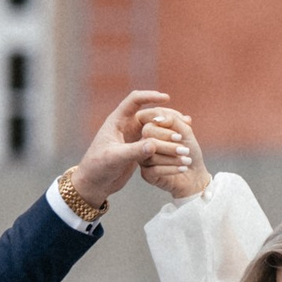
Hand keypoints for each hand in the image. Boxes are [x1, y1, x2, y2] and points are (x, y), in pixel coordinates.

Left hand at [68, 88, 192, 206]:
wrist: (94, 184)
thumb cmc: (98, 168)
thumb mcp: (115, 159)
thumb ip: (134, 151)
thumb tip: (153, 145)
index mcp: (117, 121)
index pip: (134, 100)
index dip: (150, 96)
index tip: (166, 98)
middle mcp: (126, 125)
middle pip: (150, 114)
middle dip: (167, 117)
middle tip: (184, 121)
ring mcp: (133, 137)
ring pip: (156, 128)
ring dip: (170, 129)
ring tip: (188, 130)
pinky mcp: (138, 149)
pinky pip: (156, 141)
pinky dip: (168, 142)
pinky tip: (182, 144)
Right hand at [141, 105, 209, 201]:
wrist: (195, 174)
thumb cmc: (189, 151)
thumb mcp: (185, 132)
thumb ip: (173, 120)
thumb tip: (157, 119)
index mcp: (151, 132)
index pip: (149, 126)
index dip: (164, 131)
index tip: (180, 136)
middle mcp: (143, 144)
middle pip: (148, 139)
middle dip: (168, 145)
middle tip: (185, 150)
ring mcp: (143, 159)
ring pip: (151, 156)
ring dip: (172, 158)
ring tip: (187, 160)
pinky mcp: (146, 174)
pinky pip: (154, 170)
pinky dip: (171, 169)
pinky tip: (182, 168)